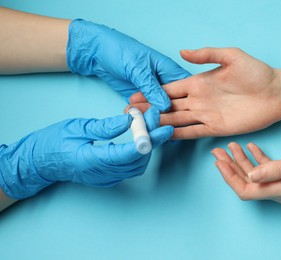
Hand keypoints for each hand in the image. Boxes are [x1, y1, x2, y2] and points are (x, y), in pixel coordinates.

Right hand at [0, 107, 172, 198]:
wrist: (38, 163)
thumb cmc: (53, 143)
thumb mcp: (78, 128)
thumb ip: (105, 126)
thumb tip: (129, 121)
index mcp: (92, 161)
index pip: (128, 154)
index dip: (149, 140)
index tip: (163, 127)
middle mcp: (102, 174)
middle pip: (137, 160)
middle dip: (152, 139)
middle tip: (157, 117)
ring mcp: (105, 179)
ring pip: (137, 166)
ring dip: (148, 146)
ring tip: (151, 124)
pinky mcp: (107, 178)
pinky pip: (130, 168)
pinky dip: (139, 153)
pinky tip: (141, 137)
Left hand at [66, 19, 190, 110]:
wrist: (96, 52)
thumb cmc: (120, 51)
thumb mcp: (138, 69)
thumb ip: (152, 87)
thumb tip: (167, 106)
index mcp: (169, 70)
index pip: (185, 89)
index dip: (187, 102)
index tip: (181, 116)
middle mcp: (164, 83)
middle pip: (173, 103)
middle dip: (166, 114)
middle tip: (156, 122)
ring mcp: (151, 92)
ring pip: (158, 110)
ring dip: (150, 116)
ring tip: (139, 119)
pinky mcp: (139, 99)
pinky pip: (144, 111)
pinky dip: (139, 116)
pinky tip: (133, 118)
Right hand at [128, 48, 280, 138]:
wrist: (276, 92)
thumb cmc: (256, 72)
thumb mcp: (231, 56)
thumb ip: (206, 54)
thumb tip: (181, 51)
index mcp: (199, 83)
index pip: (170, 89)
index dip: (152, 93)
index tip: (134, 97)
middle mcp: (199, 100)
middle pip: (168, 106)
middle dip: (149, 110)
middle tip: (129, 114)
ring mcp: (206, 115)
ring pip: (176, 120)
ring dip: (159, 122)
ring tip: (140, 125)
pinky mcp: (216, 128)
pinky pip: (193, 132)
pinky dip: (178, 134)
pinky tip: (163, 135)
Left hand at [212, 142, 280, 205]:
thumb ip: (276, 170)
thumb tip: (251, 177)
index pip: (246, 191)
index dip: (229, 178)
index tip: (218, 162)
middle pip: (248, 183)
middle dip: (230, 168)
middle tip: (217, 151)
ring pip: (257, 176)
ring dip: (243, 162)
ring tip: (231, 146)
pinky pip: (270, 171)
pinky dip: (259, 160)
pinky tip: (252, 148)